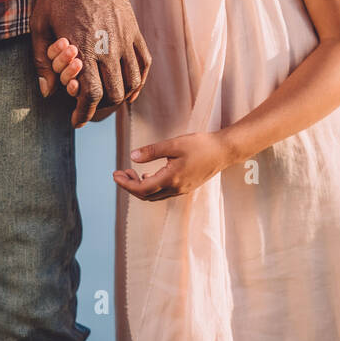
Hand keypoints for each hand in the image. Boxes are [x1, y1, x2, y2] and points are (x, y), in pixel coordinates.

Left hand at [31, 0, 150, 127]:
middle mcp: (108, 47)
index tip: (76, 120)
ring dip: (122, 99)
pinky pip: (144, 63)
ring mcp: (125, 38)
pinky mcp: (134, 29)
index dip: (84, 113)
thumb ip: (42, 62)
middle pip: (114, 94)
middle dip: (101, 110)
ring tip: (108, 103)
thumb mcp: (39, 25)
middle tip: (89, 111)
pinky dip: (140, 81)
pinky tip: (131, 88)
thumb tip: (47, 91)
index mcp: (82, 49)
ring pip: (132, 82)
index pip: (91, 95)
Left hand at [113, 132, 232, 201]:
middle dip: (130, 186)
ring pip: (154, 196)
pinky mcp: (185, 187)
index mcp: (171, 179)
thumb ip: (152, 151)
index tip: (115, 174)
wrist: (224, 151)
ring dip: (140, 187)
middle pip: (145, 196)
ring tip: (131, 173)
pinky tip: (148, 175)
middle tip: (119, 173)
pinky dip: (151, 187)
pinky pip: (163, 192)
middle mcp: (175, 189)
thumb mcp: (174, 144)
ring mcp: (181, 190)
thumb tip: (132, 157)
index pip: (141, 189)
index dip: (125, 184)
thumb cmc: (201, 145)